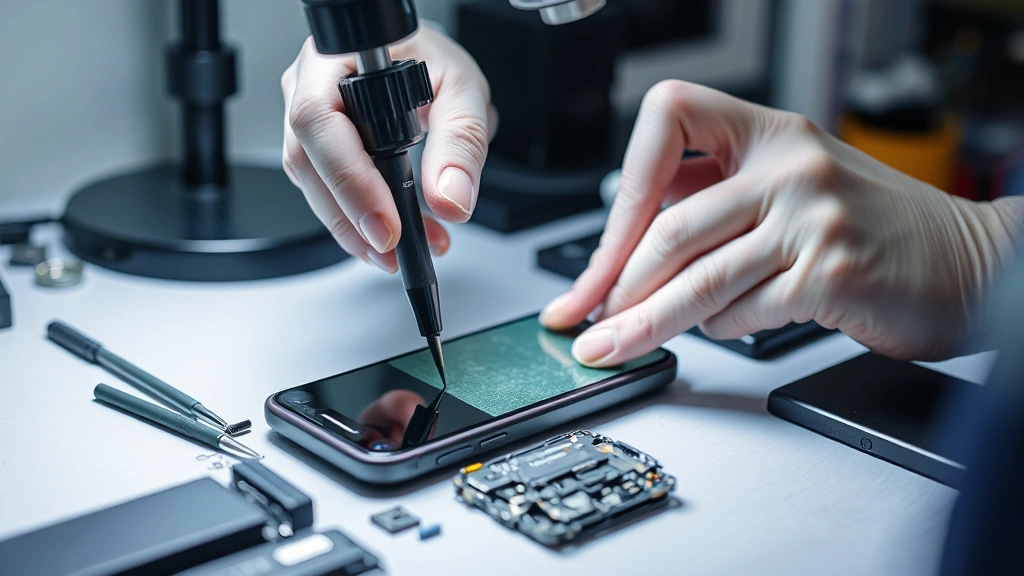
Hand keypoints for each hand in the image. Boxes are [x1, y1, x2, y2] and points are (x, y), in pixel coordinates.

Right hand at [281, 26, 495, 271]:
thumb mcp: (463, 90)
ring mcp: (305, 118)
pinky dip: (358, 220)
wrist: (421, 60)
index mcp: (335, 57)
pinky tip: (391, 234)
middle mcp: (308, 85)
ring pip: (313, 184)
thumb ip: (462, 141)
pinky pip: (326, 190)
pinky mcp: (316, 148)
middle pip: (307, 162)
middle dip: (350, 218)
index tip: (385, 223)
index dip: (349, 179)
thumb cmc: (432, 61)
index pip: (320, 121)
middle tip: (392, 249)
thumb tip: (450, 199)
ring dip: (355, 228)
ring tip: (402, 249)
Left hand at [542, 81, 1023, 364]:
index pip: (668, 119)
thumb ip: (717, 203)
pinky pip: (744, 311)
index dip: (624, 189)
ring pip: (699, 276)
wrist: (967, 263)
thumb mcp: (791, 188)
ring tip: (611, 346)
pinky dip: (721, 328)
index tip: (602, 248)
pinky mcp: (832, 271)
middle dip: (616, 284)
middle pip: (671, 226)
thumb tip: (625, 250)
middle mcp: (790, 164)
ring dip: (645, 321)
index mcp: (771, 132)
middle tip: (588, 320)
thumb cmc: (870, 229)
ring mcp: (813, 216)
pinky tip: (723, 327)